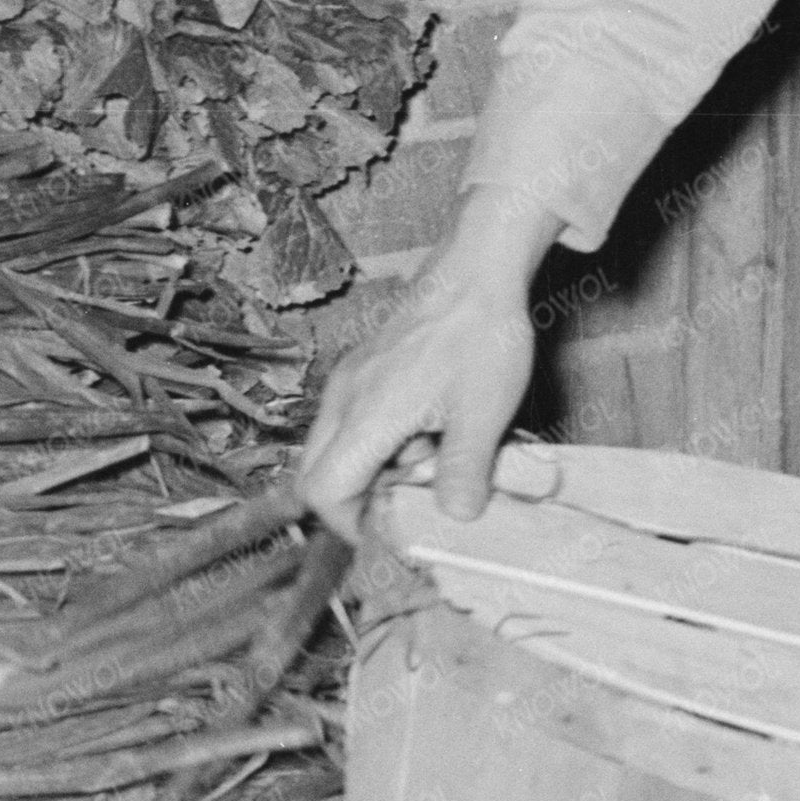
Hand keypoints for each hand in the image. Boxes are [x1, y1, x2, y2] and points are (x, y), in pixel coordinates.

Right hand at [293, 227, 543, 528]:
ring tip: (425, 459)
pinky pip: (348, 421)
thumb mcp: (484, 414)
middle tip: (405, 506)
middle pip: (315, 474)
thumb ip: (463, 474)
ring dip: (369, 469)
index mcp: (365, 415)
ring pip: (331, 448)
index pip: (323, 491)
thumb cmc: (480, 334)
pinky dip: (375, 441)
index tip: (392, 533)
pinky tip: (425, 429)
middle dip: (355, 502)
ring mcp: (349, 380)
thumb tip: (454, 520)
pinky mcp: (362, 368)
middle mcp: (344, 398)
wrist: (477, 267)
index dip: (351, 525)